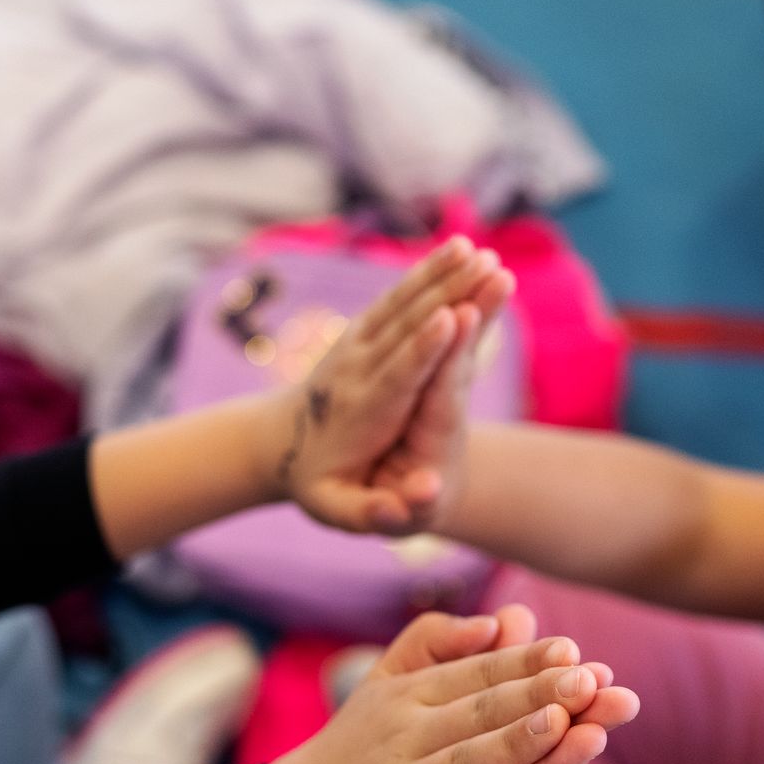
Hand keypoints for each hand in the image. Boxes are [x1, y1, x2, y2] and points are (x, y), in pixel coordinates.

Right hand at [262, 612, 585, 763]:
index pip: (480, 675)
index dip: (529, 665)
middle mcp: (402, 738)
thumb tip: (498, 619)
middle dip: (539, 698)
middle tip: (592, 682)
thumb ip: (436, 644)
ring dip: (514, 747)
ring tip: (562, 727)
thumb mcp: (385, 686)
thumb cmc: (352, 751)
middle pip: (481, 715)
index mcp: (410, 696)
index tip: (579, 653)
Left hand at [276, 238, 512, 533]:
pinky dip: (428, 272)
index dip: (422, 348)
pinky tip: (461, 248)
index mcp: (360, 415)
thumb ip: (366, 514)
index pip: (395, 378)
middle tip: (486, 271)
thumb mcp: (334, 510)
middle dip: (446, 298)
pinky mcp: (363, 331)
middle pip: (406, 331)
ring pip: (403, 305)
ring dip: (442, 275)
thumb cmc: (318, 484)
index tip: (451, 318)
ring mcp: (357, 346)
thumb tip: (399, 514)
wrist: (278, 444)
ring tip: (481, 251)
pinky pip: (398, 297)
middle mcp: (357, 372)